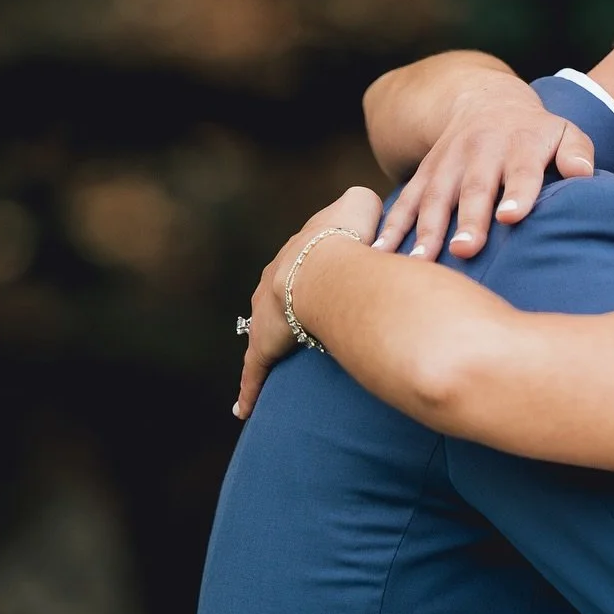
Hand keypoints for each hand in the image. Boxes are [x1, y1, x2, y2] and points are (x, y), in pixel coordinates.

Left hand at [234, 187, 382, 420]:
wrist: (322, 267)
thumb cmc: (346, 238)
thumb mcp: (360, 205)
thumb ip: (364, 204)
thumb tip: (371, 207)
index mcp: (295, 256)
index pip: (297, 266)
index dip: (307, 275)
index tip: (313, 285)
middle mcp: (271, 286)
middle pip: (274, 301)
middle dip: (281, 311)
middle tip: (292, 325)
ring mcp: (264, 317)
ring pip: (261, 336)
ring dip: (265, 348)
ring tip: (269, 368)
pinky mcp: (264, 346)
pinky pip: (254, 373)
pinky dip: (249, 390)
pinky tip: (243, 409)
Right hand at [371, 91, 593, 260]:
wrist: (486, 102)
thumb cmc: (535, 133)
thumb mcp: (564, 132)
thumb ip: (577, 152)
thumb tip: (583, 174)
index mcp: (520, 143)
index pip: (521, 169)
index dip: (517, 191)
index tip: (511, 216)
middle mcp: (481, 150)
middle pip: (474, 187)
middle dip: (469, 219)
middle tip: (465, 250)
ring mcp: (448, 162)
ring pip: (435, 197)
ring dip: (426, 229)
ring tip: (420, 263)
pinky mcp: (425, 173)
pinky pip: (407, 200)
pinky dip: (392, 225)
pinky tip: (379, 252)